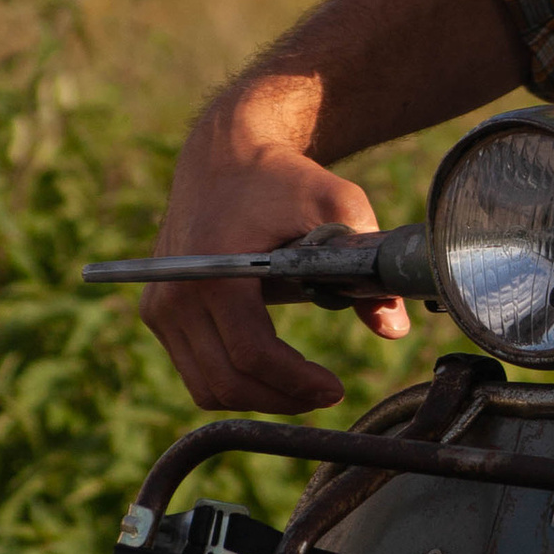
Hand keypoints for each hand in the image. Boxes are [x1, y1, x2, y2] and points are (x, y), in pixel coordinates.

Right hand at [142, 123, 391, 415]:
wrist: (225, 155)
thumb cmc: (284, 179)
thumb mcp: (338, 207)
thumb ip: (367, 267)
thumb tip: (396, 328)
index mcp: (215, 273)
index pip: (252, 354)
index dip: (296, 383)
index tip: (335, 388)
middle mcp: (174, 294)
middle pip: (226, 380)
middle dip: (282, 398)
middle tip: (326, 394)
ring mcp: (159, 306)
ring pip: (207, 385)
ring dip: (258, 397)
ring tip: (302, 388)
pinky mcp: (157, 311)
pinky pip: (194, 369)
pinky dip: (232, 380)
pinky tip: (272, 372)